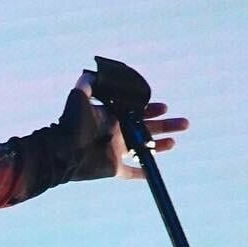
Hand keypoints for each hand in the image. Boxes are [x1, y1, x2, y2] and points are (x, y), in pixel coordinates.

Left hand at [70, 70, 189, 181]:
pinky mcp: (113, 168)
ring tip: (174, 142)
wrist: (62, 152)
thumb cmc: (71, 125)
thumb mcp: (79, 98)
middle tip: (185, 123)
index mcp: (113, 119)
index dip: (151, 110)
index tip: (164, 107)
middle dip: (167, 126)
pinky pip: (130, 173)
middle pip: (147, 130)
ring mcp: (116, 152)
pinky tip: (151, 174)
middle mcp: (117, 134)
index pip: (137, 113)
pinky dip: (141, 174)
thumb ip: (87, 85)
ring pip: (143, 150)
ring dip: (159, 146)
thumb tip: (93, 72)